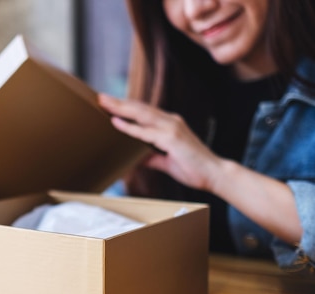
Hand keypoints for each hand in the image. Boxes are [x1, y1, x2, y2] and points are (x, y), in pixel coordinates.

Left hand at [98, 93, 222, 191]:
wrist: (215, 175)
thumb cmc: (193, 168)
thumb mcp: (166, 162)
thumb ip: (151, 158)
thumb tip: (136, 159)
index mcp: (169, 124)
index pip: (143, 112)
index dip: (126, 106)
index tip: (109, 103)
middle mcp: (170, 121)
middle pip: (140, 108)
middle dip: (119, 102)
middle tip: (100, 96)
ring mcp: (172, 128)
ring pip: (141, 114)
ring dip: (121, 108)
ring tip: (104, 102)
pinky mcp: (172, 138)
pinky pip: (146, 132)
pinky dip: (130, 127)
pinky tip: (116, 122)